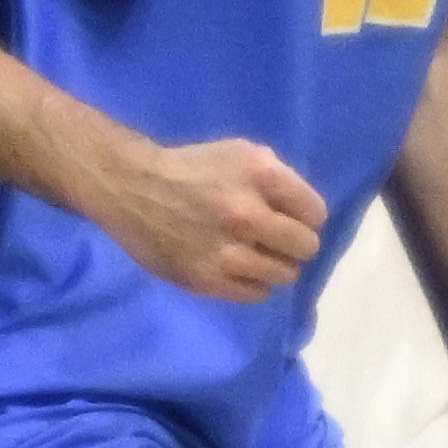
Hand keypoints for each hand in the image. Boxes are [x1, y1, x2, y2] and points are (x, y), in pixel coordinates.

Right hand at [92, 132, 325, 299]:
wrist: (131, 187)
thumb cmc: (191, 168)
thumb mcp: (241, 153)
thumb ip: (278, 180)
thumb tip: (307, 216)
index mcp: (261, 175)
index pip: (315, 213)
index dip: (305, 217)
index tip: (290, 218)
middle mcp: (248, 214)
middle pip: (306, 247)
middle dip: (294, 243)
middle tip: (275, 240)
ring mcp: (228, 251)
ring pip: (284, 275)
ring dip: (274, 266)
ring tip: (254, 255)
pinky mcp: (207, 279)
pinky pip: (256, 294)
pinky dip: (253, 283)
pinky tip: (237, 268)